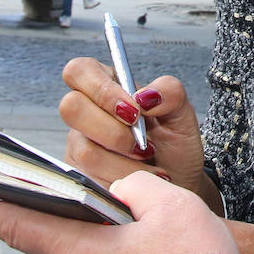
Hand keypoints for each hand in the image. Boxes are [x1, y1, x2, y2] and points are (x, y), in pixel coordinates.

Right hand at [59, 58, 208, 196]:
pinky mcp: (79, 176)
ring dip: (126, 161)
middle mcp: (87, 114)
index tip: (134, 110)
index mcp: (109, 87)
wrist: (177, 183)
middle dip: (114, 131)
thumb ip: (170, 92)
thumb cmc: (175, 145)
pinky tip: (140, 180)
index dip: (101, 89)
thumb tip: (144, 96)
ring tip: (149, 162)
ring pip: (85, 150)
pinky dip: (123, 181)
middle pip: (71, 107)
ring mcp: (79, 145)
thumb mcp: (182, 113)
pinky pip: (91, 179)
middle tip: (143, 143)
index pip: (79, 70)